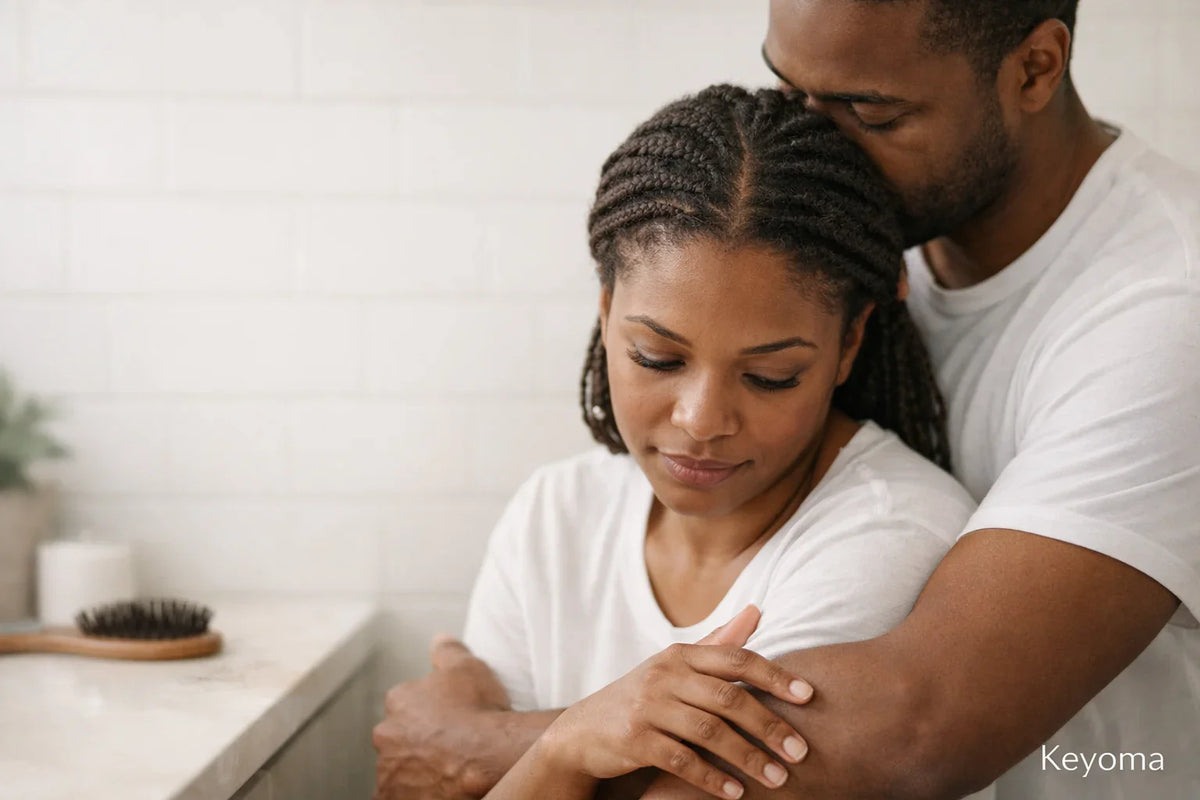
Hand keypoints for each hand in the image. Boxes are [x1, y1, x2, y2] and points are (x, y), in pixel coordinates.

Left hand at [372, 635, 510, 799]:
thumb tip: (439, 639)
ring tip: (446, 770)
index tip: (449, 719)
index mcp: (399, 701)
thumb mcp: (467, 667)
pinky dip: (413, 792)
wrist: (489, 755)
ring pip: (398, 769)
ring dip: (414, 769)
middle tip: (449, 746)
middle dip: (417, 741)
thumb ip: (448, 651)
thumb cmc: (479, 711)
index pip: (406, 704)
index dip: (430, 712)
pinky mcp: (394, 799)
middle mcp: (386, 735)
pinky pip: (398, 795)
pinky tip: (436, 788)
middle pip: (399, 737)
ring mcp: (389, 771)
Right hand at [544, 605, 812, 799]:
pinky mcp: (633, 739)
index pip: (735, 658)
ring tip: (778, 778)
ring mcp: (647, 707)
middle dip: (769, 726)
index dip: (774, 675)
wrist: (583, 732)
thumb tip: (756, 610)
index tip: (809, 696)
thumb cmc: (641, 697)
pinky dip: (712, 778)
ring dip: (748, 757)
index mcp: (680, 655)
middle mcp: (664, 675)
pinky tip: (736, 793)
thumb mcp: (674, 666)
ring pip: (709, 732)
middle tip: (800, 751)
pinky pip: (681, 760)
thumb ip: (717, 642)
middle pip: (728, 698)